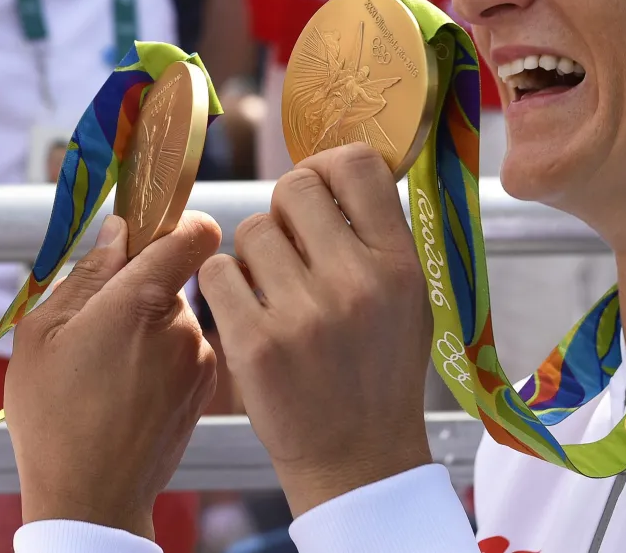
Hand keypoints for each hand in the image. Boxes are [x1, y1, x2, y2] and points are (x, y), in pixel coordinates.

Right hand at [6, 212, 220, 538]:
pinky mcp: (205, 390)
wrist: (90, 500)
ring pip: (174, 315)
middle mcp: (183, 326)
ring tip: (106, 368)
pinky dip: (159, 358)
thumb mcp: (43, 332)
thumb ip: (86, 273)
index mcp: (140, 301)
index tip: (149, 233)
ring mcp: (199, 360)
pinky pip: (184, 349)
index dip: (176, 221)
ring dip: (146, 327)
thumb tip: (120, 231)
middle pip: (172, 276)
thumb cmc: (52, 416)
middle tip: (96, 324)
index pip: (195, 231)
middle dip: (137, 287)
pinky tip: (125, 390)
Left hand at [198, 145, 432, 516]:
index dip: (327, 168)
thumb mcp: (407, 299)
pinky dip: (225, 288)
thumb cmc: (378, 370)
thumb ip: (376, 234)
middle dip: (285, 211)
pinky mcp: (255, 342)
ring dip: (255, 255)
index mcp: (399, 264)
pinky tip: (249, 315)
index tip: (320, 191)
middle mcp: (355, 281)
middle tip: (293, 249)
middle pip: (293, 186)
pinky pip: (218, 272)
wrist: (357, 460)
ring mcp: (303, 313)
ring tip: (277, 294)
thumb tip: (332, 167)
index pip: (356, 165)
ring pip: (250, 230)